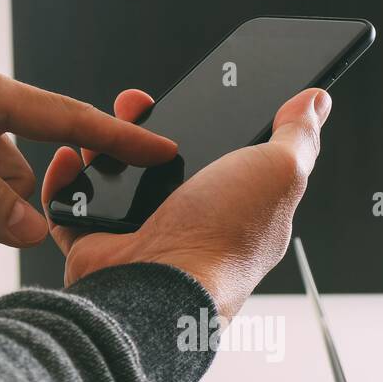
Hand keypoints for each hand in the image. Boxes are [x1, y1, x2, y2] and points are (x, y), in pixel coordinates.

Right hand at [40, 87, 330, 318]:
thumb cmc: (223, 241)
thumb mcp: (280, 173)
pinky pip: (73, 207)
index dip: (209, 121)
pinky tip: (72, 157)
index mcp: (236, 211)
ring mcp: (141, 236)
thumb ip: (298, 137)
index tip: (195, 91)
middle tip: (136, 103)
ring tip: (100, 124)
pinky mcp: (98, 247)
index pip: (224, 157)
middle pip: (162, 160)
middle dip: (146, 125)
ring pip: (116, 178)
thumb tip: (315, 101)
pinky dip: (66, 181)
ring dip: (104, 144)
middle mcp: (189, 225)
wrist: (158, 290)